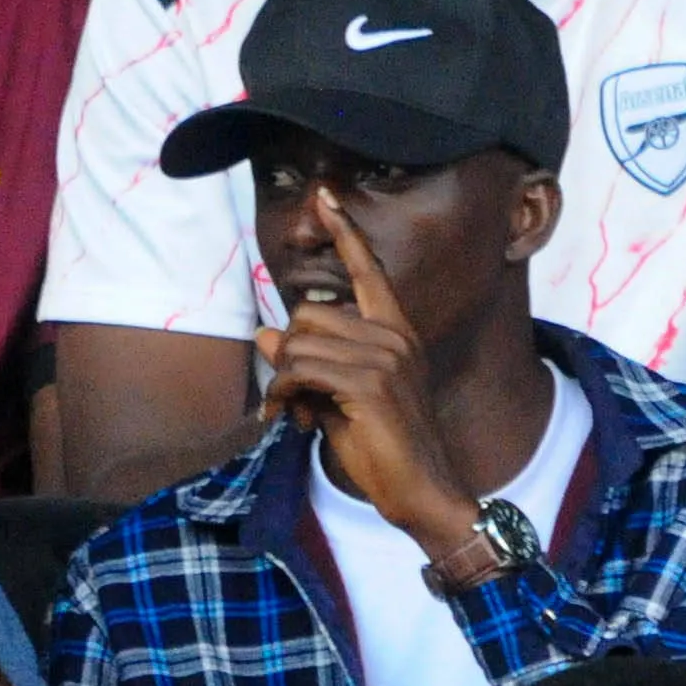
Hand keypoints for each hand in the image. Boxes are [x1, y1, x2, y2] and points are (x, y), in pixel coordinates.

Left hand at [259, 188, 480, 564]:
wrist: (422, 488)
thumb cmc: (384, 447)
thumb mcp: (340, 398)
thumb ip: (307, 362)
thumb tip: (262, 331)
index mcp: (397, 332)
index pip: (369, 271)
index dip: (345, 233)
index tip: (326, 197)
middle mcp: (394, 336)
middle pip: (308, 316)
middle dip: (288, 356)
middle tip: (293, 397)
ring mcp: (384, 357)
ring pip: (299, 343)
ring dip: (283, 381)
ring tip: (295, 412)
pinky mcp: (369, 383)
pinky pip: (299, 370)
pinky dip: (282, 394)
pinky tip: (291, 419)